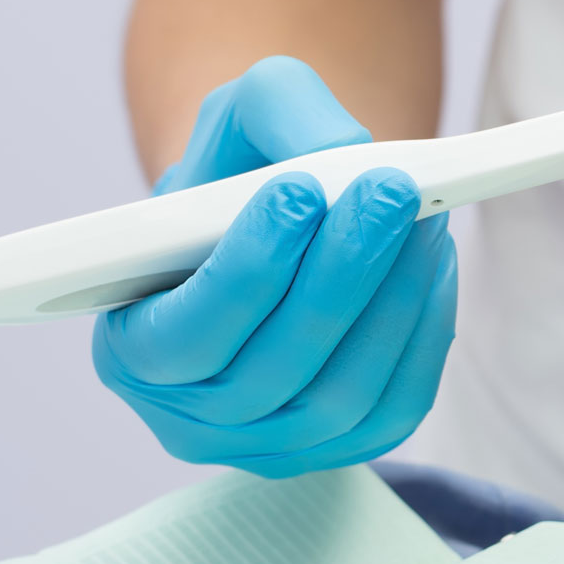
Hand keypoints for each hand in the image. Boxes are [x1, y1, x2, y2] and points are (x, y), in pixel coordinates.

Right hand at [94, 56, 457, 477]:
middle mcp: (191, 416)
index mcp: (133, 349)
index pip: (186, 335)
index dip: (246, 270)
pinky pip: (394, 408)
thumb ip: (277, 116)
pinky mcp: (342, 447)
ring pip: (341, 394)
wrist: (275, 220)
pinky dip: (422, 335)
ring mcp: (268, 445)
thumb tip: (342, 156)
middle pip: (273, 369)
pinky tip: (431, 264)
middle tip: (391, 193)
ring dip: (392, 301)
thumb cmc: (242, 172)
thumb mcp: (240, 118)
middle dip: (341, 276)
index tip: (300, 192)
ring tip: (422, 218)